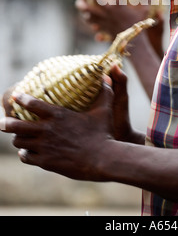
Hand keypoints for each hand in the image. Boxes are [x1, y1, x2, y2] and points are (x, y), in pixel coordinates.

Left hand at [0, 81, 115, 180]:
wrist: (102, 159)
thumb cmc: (103, 133)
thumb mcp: (104, 110)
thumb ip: (104, 92)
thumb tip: (107, 76)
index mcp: (58, 115)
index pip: (32, 104)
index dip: (21, 98)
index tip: (15, 97)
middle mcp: (47, 130)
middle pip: (17, 126)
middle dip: (7, 123)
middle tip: (3, 122)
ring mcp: (45, 147)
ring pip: (19, 142)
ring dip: (18, 138)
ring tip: (18, 137)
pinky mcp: (46, 162)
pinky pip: (26, 157)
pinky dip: (25, 153)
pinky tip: (27, 152)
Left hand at [75, 0, 164, 57]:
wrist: (134, 42)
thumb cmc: (140, 24)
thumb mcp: (145, 10)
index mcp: (119, 5)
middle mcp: (108, 11)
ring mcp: (103, 19)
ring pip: (86, 9)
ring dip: (82, 3)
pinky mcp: (101, 26)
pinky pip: (89, 20)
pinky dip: (86, 15)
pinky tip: (85, 12)